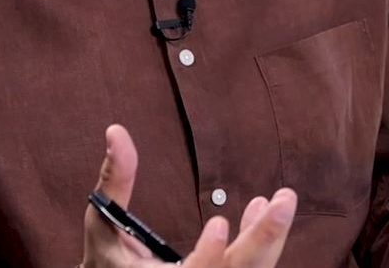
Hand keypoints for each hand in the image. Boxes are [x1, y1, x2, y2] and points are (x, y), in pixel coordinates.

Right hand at [81, 124, 297, 267]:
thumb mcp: (104, 222)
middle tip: (284, 202)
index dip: (207, 256)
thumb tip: (116, 132)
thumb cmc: (109, 258)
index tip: (218, 222)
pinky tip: (261, 209)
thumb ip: (115, 181)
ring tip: (281, 199)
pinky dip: (261, 241)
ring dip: (268, 236)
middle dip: (264, 241)